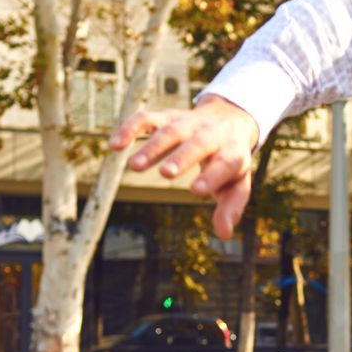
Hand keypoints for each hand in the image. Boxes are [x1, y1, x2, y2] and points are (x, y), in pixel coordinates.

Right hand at [111, 95, 259, 238]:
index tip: (195, 191)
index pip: (224, 164)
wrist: (229, 119)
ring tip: (134, 167)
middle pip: (197, 144)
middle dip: (181, 157)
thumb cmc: (229, 161)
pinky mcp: (167, 116)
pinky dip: (130, 128)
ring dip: (152, 148)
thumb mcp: (237, 185)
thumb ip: (230, 208)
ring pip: (170, 131)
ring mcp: (187, 123)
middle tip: (165, 174)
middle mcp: (210, 135)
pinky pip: (148, 118)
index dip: (212, 177)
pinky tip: (114, 145)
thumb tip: (224, 234)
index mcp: (231, 153)